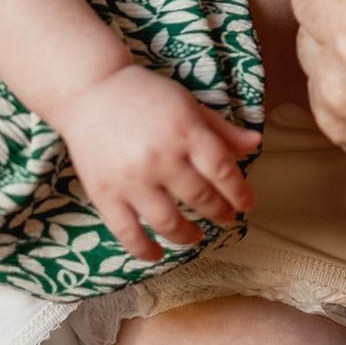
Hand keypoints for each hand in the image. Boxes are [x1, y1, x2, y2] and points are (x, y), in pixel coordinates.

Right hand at [52, 64, 259, 261]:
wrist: (90, 90)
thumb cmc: (144, 94)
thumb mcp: (187, 103)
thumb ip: (221, 129)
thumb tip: (255, 143)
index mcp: (186, 132)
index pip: (223, 171)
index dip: (239, 193)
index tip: (246, 204)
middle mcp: (161, 158)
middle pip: (200, 197)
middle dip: (220, 213)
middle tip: (226, 218)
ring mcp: (132, 180)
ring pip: (169, 222)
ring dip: (188, 235)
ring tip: (196, 235)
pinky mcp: (105, 194)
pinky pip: (128, 233)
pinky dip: (145, 250)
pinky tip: (157, 254)